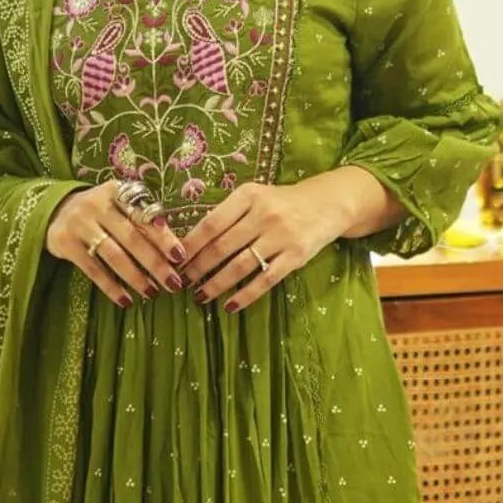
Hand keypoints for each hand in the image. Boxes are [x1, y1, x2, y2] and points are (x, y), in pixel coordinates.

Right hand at [46, 180, 189, 307]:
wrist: (55, 210)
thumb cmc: (100, 211)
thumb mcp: (118, 204)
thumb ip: (141, 217)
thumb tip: (174, 250)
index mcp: (116, 191)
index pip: (144, 215)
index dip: (163, 237)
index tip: (180, 256)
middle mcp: (96, 204)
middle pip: (131, 237)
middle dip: (154, 263)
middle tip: (172, 283)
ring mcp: (79, 223)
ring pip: (113, 255)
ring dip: (135, 277)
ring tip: (152, 293)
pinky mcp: (65, 243)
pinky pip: (93, 269)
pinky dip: (111, 287)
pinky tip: (125, 300)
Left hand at [180, 179, 344, 311]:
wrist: (328, 203)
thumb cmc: (281, 201)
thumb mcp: (254, 196)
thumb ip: (228, 213)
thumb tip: (192, 242)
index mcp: (248, 196)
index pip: (211, 224)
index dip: (190, 245)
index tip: (174, 260)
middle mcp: (264, 214)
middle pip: (222, 247)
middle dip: (198, 268)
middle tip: (182, 282)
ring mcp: (281, 236)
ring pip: (240, 266)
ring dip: (216, 284)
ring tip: (200, 295)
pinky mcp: (296, 257)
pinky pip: (265, 280)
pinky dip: (245, 295)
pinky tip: (229, 306)